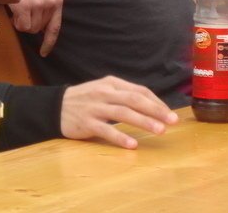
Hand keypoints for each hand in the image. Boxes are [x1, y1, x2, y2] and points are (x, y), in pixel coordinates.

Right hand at [0, 0, 62, 56]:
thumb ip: (45, 4)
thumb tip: (43, 28)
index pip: (55, 27)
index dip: (48, 41)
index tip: (44, 53)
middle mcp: (51, 2)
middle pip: (39, 29)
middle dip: (29, 23)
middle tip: (22, 11)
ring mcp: (39, 4)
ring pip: (29, 29)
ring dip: (22, 22)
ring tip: (17, 8)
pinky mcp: (26, 6)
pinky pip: (21, 26)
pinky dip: (16, 21)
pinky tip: (13, 10)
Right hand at [60, 76, 178, 148]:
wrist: (55, 106)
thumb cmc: (85, 100)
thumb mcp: (103, 90)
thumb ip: (123, 94)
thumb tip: (150, 105)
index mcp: (111, 83)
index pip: (139, 90)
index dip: (156, 102)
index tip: (169, 113)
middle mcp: (104, 93)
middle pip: (134, 99)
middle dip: (156, 110)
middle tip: (173, 120)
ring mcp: (95, 107)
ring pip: (123, 113)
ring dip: (144, 121)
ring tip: (160, 130)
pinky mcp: (86, 123)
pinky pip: (106, 130)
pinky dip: (120, 137)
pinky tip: (133, 144)